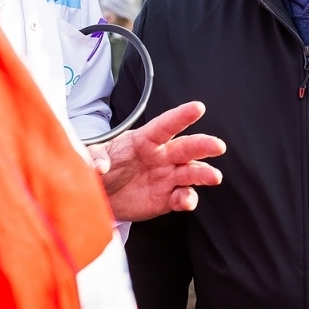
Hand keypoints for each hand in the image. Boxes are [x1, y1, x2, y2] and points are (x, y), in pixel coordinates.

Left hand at [89, 102, 224, 222]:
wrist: (101, 196)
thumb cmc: (100, 168)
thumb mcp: (91, 156)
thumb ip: (95, 157)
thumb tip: (101, 166)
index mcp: (145, 139)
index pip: (166, 125)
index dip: (182, 116)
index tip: (198, 108)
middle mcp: (162, 156)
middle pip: (187, 147)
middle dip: (203, 145)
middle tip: (217, 146)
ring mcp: (167, 177)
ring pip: (191, 172)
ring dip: (204, 174)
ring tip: (214, 177)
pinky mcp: (167, 198)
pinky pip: (182, 197)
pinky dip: (187, 199)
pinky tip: (187, 201)